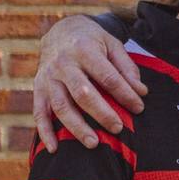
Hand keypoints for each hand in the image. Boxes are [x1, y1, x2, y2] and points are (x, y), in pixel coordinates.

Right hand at [34, 15, 146, 151]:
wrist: (60, 31)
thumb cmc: (92, 41)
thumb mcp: (112, 45)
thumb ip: (127, 68)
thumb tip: (141, 92)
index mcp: (84, 50)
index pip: (107, 76)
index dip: (124, 93)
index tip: (139, 107)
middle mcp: (63, 64)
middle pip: (83, 93)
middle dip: (102, 113)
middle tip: (119, 129)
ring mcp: (48, 77)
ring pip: (61, 106)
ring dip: (76, 127)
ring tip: (94, 144)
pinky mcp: (38, 88)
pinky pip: (39, 112)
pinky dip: (45, 132)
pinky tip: (55, 149)